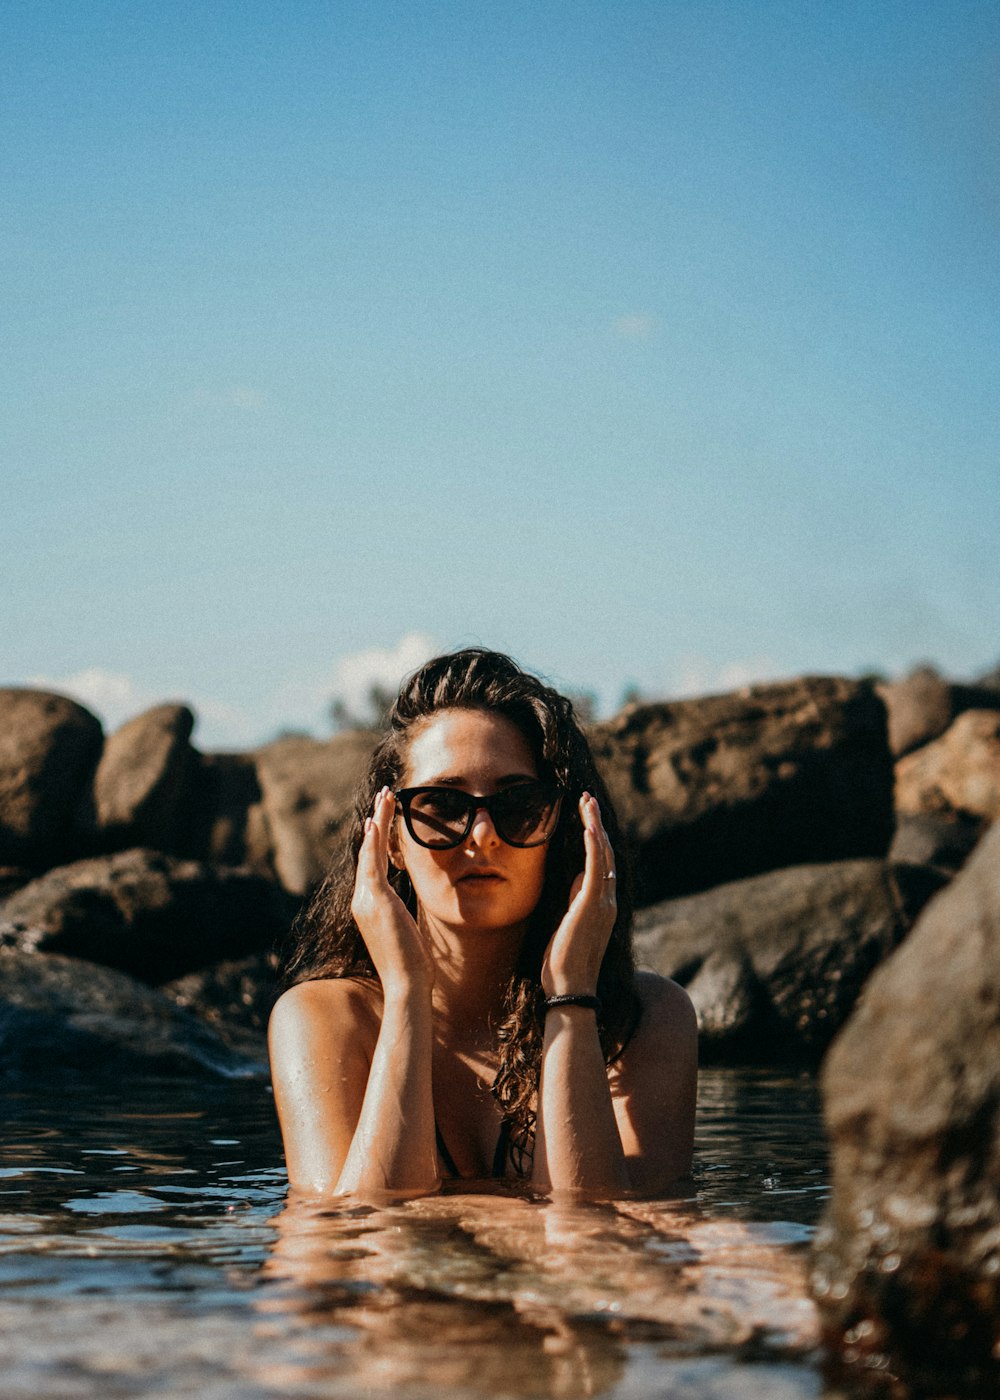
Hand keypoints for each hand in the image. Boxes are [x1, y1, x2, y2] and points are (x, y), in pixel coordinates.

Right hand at [350, 788, 434, 994]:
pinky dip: (374, 840)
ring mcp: (365, 900)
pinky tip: (376, 822)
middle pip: (369, 852)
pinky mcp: (374, 900)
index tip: (380, 820)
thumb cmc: (412, 966)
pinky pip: (372, 862)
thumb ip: (402, 918)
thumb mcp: (407, 934)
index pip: (372, 866)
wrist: (406, 984)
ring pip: (370, 851)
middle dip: (377, 822)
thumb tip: (407, 914)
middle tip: (383, 795)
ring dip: (378, 821)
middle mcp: (361, 901)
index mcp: (369, 908)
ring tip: (385, 796)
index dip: (377, 841)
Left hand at [540, 793, 617, 997]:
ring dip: (595, 826)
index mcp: (601, 905)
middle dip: (595, 824)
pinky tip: (590, 827)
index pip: (601, 862)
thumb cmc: (563, 964)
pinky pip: (596, 869)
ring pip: (603, 855)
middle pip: (605, 852)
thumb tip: (576, 880)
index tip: (586, 816)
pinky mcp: (592, 905)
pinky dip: (594, 846)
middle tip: (587, 800)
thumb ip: (574, 901)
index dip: (595, 837)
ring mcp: (603, 902)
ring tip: (587, 802)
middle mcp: (608, 900)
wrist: (569, 990)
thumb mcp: (567, 924)